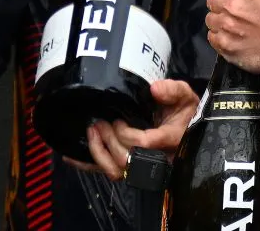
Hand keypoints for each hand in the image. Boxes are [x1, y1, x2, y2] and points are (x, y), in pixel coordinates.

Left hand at [62, 79, 198, 180]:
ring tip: (92, 130)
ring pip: (115, 172)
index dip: (126, 135)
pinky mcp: (130, 167)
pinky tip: (70, 156)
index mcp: (169, 140)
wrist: (188, 129)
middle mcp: (156, 158)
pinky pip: (108, 170)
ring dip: (98, 152)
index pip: (143, 145)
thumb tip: (154, 88)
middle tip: (100, 122)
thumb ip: (173, 90)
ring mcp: (142, 165)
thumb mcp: (185, 96)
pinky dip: (87, 164)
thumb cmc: (186, 112)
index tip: (119, 120)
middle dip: (108, 142)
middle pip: (126, 160)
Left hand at [206, 0, 259, 72]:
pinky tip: (232, 36)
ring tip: (234, 24)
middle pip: (211, 0)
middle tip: (235, 8)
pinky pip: (212, 37)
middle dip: (221, 2)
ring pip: (210, 19)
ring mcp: (226, 27)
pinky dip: (220, 36)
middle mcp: (230, 5)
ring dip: (220, 20)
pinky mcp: (226, 46)